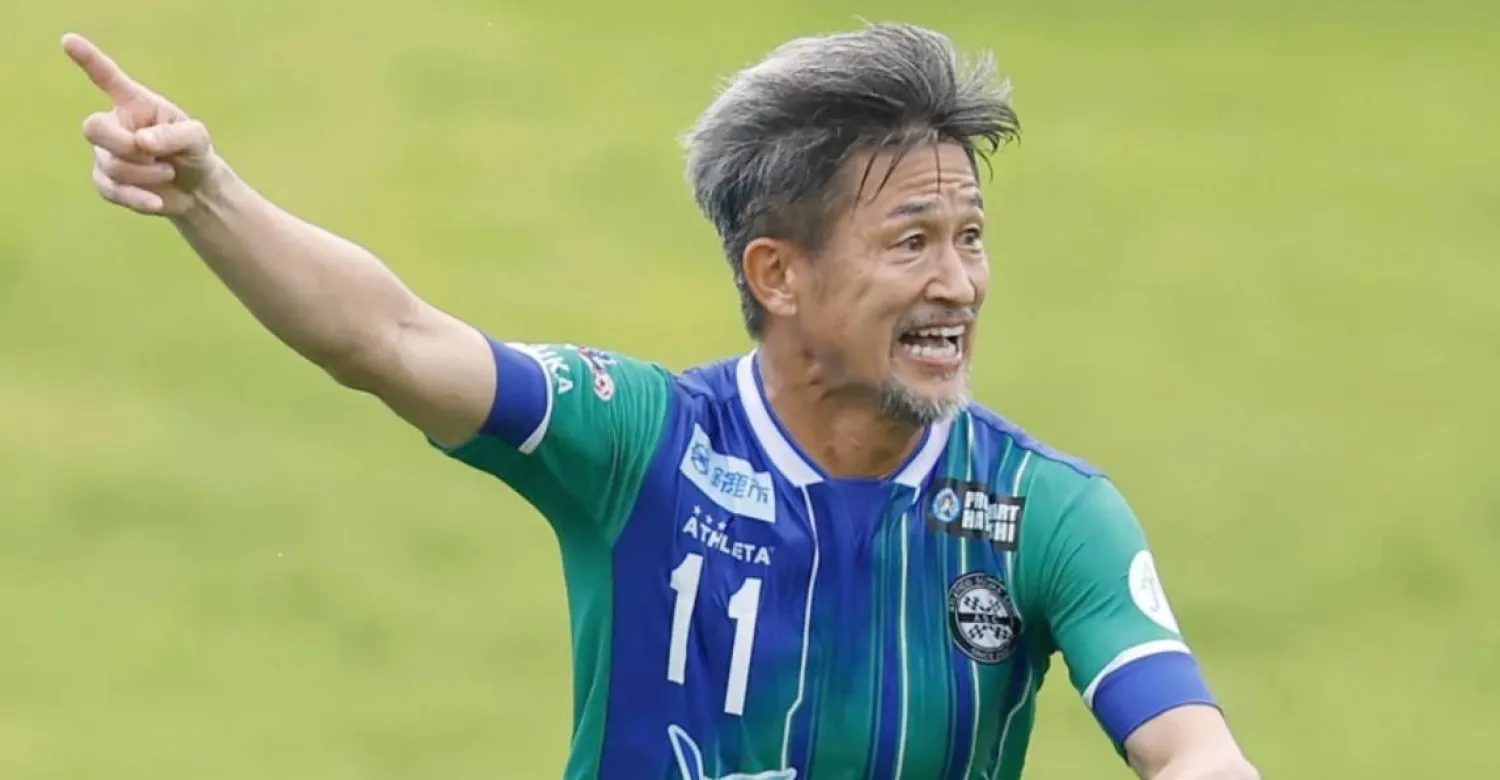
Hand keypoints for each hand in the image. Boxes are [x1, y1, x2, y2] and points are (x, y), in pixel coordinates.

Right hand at [62, 33, 223, 215]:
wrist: (196, 190)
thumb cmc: (194, 153)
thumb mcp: (196, 139)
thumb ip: (173, 135)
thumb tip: (142, 142)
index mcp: (135, 104)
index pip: (107, 78)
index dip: (88, 60)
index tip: (69, 41)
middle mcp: (115, 124)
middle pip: (93, 128)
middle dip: (123, 145)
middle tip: (152, 154)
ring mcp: (106, 153)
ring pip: (110, 163)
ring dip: (145, 172)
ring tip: (167, 171)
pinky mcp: (106, 182)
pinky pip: (111, 189)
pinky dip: (137, 197)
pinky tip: (157, 200)